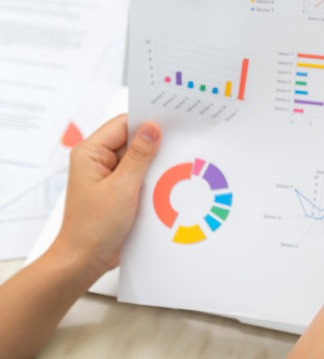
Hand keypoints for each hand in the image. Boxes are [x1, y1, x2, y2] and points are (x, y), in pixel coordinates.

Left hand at [49, 114, 161, 274]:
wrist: (85, 261)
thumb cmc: (93, 227)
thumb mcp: (122, 188)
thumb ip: (140, 156)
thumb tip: (153, 128)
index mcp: (90, 153)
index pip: (123, 124)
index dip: (147, 122)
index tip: (172, 122)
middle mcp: (97, 161)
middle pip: (132, 140)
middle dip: (154, 144)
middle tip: (178, 144)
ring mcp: (108, 176)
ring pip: (138, 159)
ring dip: (154, 164)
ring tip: (173, 167)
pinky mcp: (118, 190)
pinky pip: (139, 175)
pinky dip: (152, 178)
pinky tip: (165, 183)